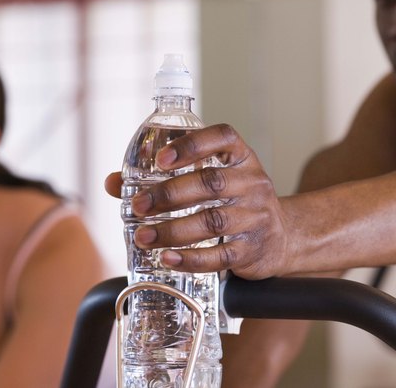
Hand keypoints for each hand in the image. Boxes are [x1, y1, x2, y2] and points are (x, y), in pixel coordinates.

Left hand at [106, 124, 293, 279]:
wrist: (282, 237)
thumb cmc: (236, 202)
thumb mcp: (212, 179)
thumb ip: (164, 178)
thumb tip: (113, 183)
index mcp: (241, 158)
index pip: (223, 138)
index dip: (192, 145)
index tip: (161, 160)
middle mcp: (252, 183)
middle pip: (210, 183)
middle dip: (168, 195)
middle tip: (138, 206)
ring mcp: (255, 217)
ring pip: (213, 222)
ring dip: (173, 230)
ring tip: (144, 237)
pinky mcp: (252, 250)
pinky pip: (221, 255)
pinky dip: (191, 259)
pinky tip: (168, 259)